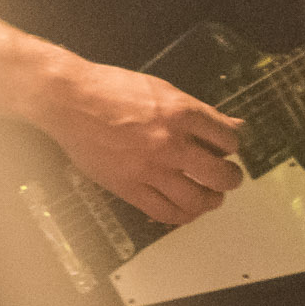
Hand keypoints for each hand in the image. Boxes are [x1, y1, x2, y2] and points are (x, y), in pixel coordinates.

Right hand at [28, 56, 243, 224]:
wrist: (71, 101)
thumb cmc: (113, 90)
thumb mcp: (163, 90)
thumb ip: (199, 112)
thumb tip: (232, 125)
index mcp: (181, 113)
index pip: (228, 139)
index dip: (232, 146)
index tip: (228, 149)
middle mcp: (170, 143)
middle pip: (220, 174)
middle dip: (231, 178)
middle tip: (229, 177)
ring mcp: (150, 169)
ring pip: (197, 199)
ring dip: (211, 200)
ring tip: (212, 197)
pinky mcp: (129, 188)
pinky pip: (165, 212)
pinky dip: (182, 215)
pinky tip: (186, 209)